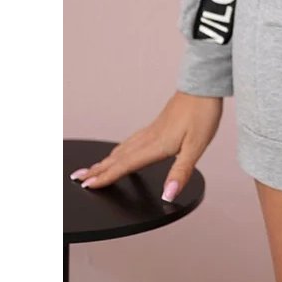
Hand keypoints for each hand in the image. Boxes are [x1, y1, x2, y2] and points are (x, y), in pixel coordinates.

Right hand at [69, 91, 222, 200]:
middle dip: (98, 169)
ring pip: (123, 148)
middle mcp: (149, 137)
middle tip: (78, 179)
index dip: (106, 176)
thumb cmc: (202, 113)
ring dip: (106, 159)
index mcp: (155, 145)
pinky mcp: (157, 125)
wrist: (204, 85)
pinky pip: (131, 141)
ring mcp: (152, 130)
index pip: (125, 165)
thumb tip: (168, 195)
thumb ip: (181, 172)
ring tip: (94, 168)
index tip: (88, 185)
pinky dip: (120, 150)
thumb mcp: (196, 147)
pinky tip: (122, 150)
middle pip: (118, 157)